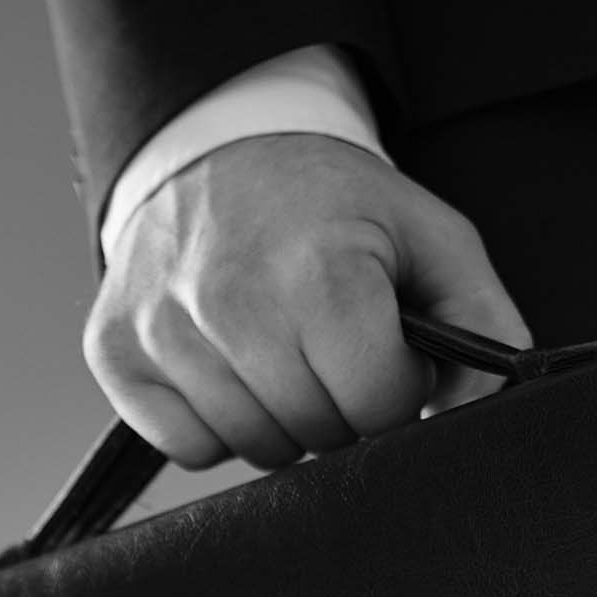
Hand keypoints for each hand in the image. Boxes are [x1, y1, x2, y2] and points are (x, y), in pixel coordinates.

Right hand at [83, 133, 533, 469]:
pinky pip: (187, 447)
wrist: (219, 150)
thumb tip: (478, 415)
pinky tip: (226, 365)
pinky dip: (215, 423)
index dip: (393, 385)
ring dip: (280, 416)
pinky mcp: (115, 351)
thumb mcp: (432, 238)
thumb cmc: (333, 205)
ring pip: (253, 447)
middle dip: (339, 405)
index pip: (377, 408)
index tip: (380, 342)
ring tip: (280, 349)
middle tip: (328, 345)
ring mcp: (163, 329)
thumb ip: (481, 326)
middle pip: (317, 436)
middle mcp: (231, 303)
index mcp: (321, 273)